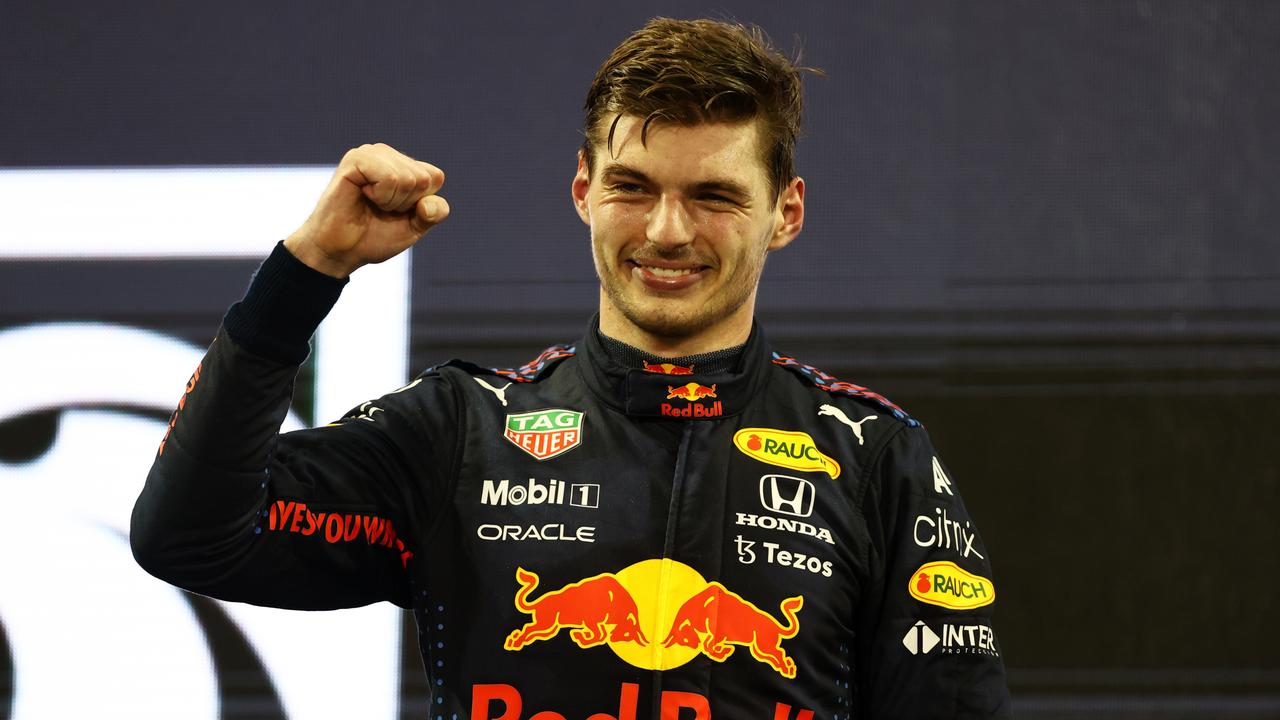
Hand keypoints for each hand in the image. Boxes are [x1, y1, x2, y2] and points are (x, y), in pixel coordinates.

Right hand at [284, 143, 448, 277]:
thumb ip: (433, 214)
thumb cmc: (373, 237)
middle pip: (424, 178)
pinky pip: (390, 178)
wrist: (341, 251)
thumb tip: (428, 202)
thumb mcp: (414, 228)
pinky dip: (381, 196)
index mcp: (404, 166)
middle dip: (406, 204)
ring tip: (371, 203)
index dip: (421, 204)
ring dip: (392, 202)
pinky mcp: (356, 159)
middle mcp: (388, 155)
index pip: (435, 177)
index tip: (397, 212)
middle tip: (380, 209)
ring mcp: (371, 153)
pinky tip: (363, 196)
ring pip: (408, 178)